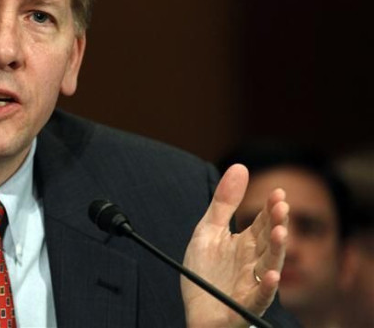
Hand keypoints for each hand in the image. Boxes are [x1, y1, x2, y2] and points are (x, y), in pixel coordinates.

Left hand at [181, 164, 288, 327]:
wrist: (196, 310)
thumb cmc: (204, 272)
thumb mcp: (208, 231)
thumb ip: (224, 202)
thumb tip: (240, 166)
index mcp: (247, 243)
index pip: (264, 222)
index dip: (270, 209)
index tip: (277, 192)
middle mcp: (254, 262)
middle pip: (269, 241)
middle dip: (276, 224)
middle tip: (281, 206)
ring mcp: (251, 283)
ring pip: (269, 266)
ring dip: (277, 250)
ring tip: (281, 232)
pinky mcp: (245, 304)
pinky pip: (259, 297)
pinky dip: (267, 288)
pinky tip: (271, 276)